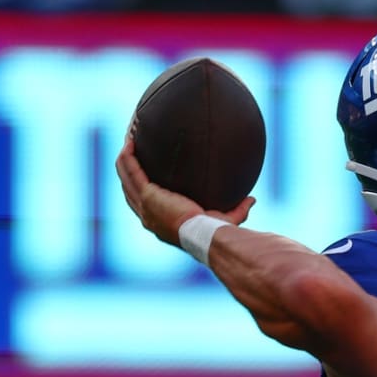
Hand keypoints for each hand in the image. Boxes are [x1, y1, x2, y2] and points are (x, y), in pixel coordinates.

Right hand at [114, 135, 253, 247]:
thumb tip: (252, 198)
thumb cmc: (216, 232)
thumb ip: (238, 209)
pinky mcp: (148, 195)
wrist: (207, 236)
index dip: (139, 188)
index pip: (143, 204)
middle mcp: (147, 215)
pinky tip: (130, 141)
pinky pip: (130, 170)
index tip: (142, 172)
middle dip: (127, 170)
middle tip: (131, 151)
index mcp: (159, 221)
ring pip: (125, 177)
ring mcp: (145, 206)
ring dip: (124, 158)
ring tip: (128, 140)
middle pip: (128, 189)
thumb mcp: (226, 219)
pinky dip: (128, 156)